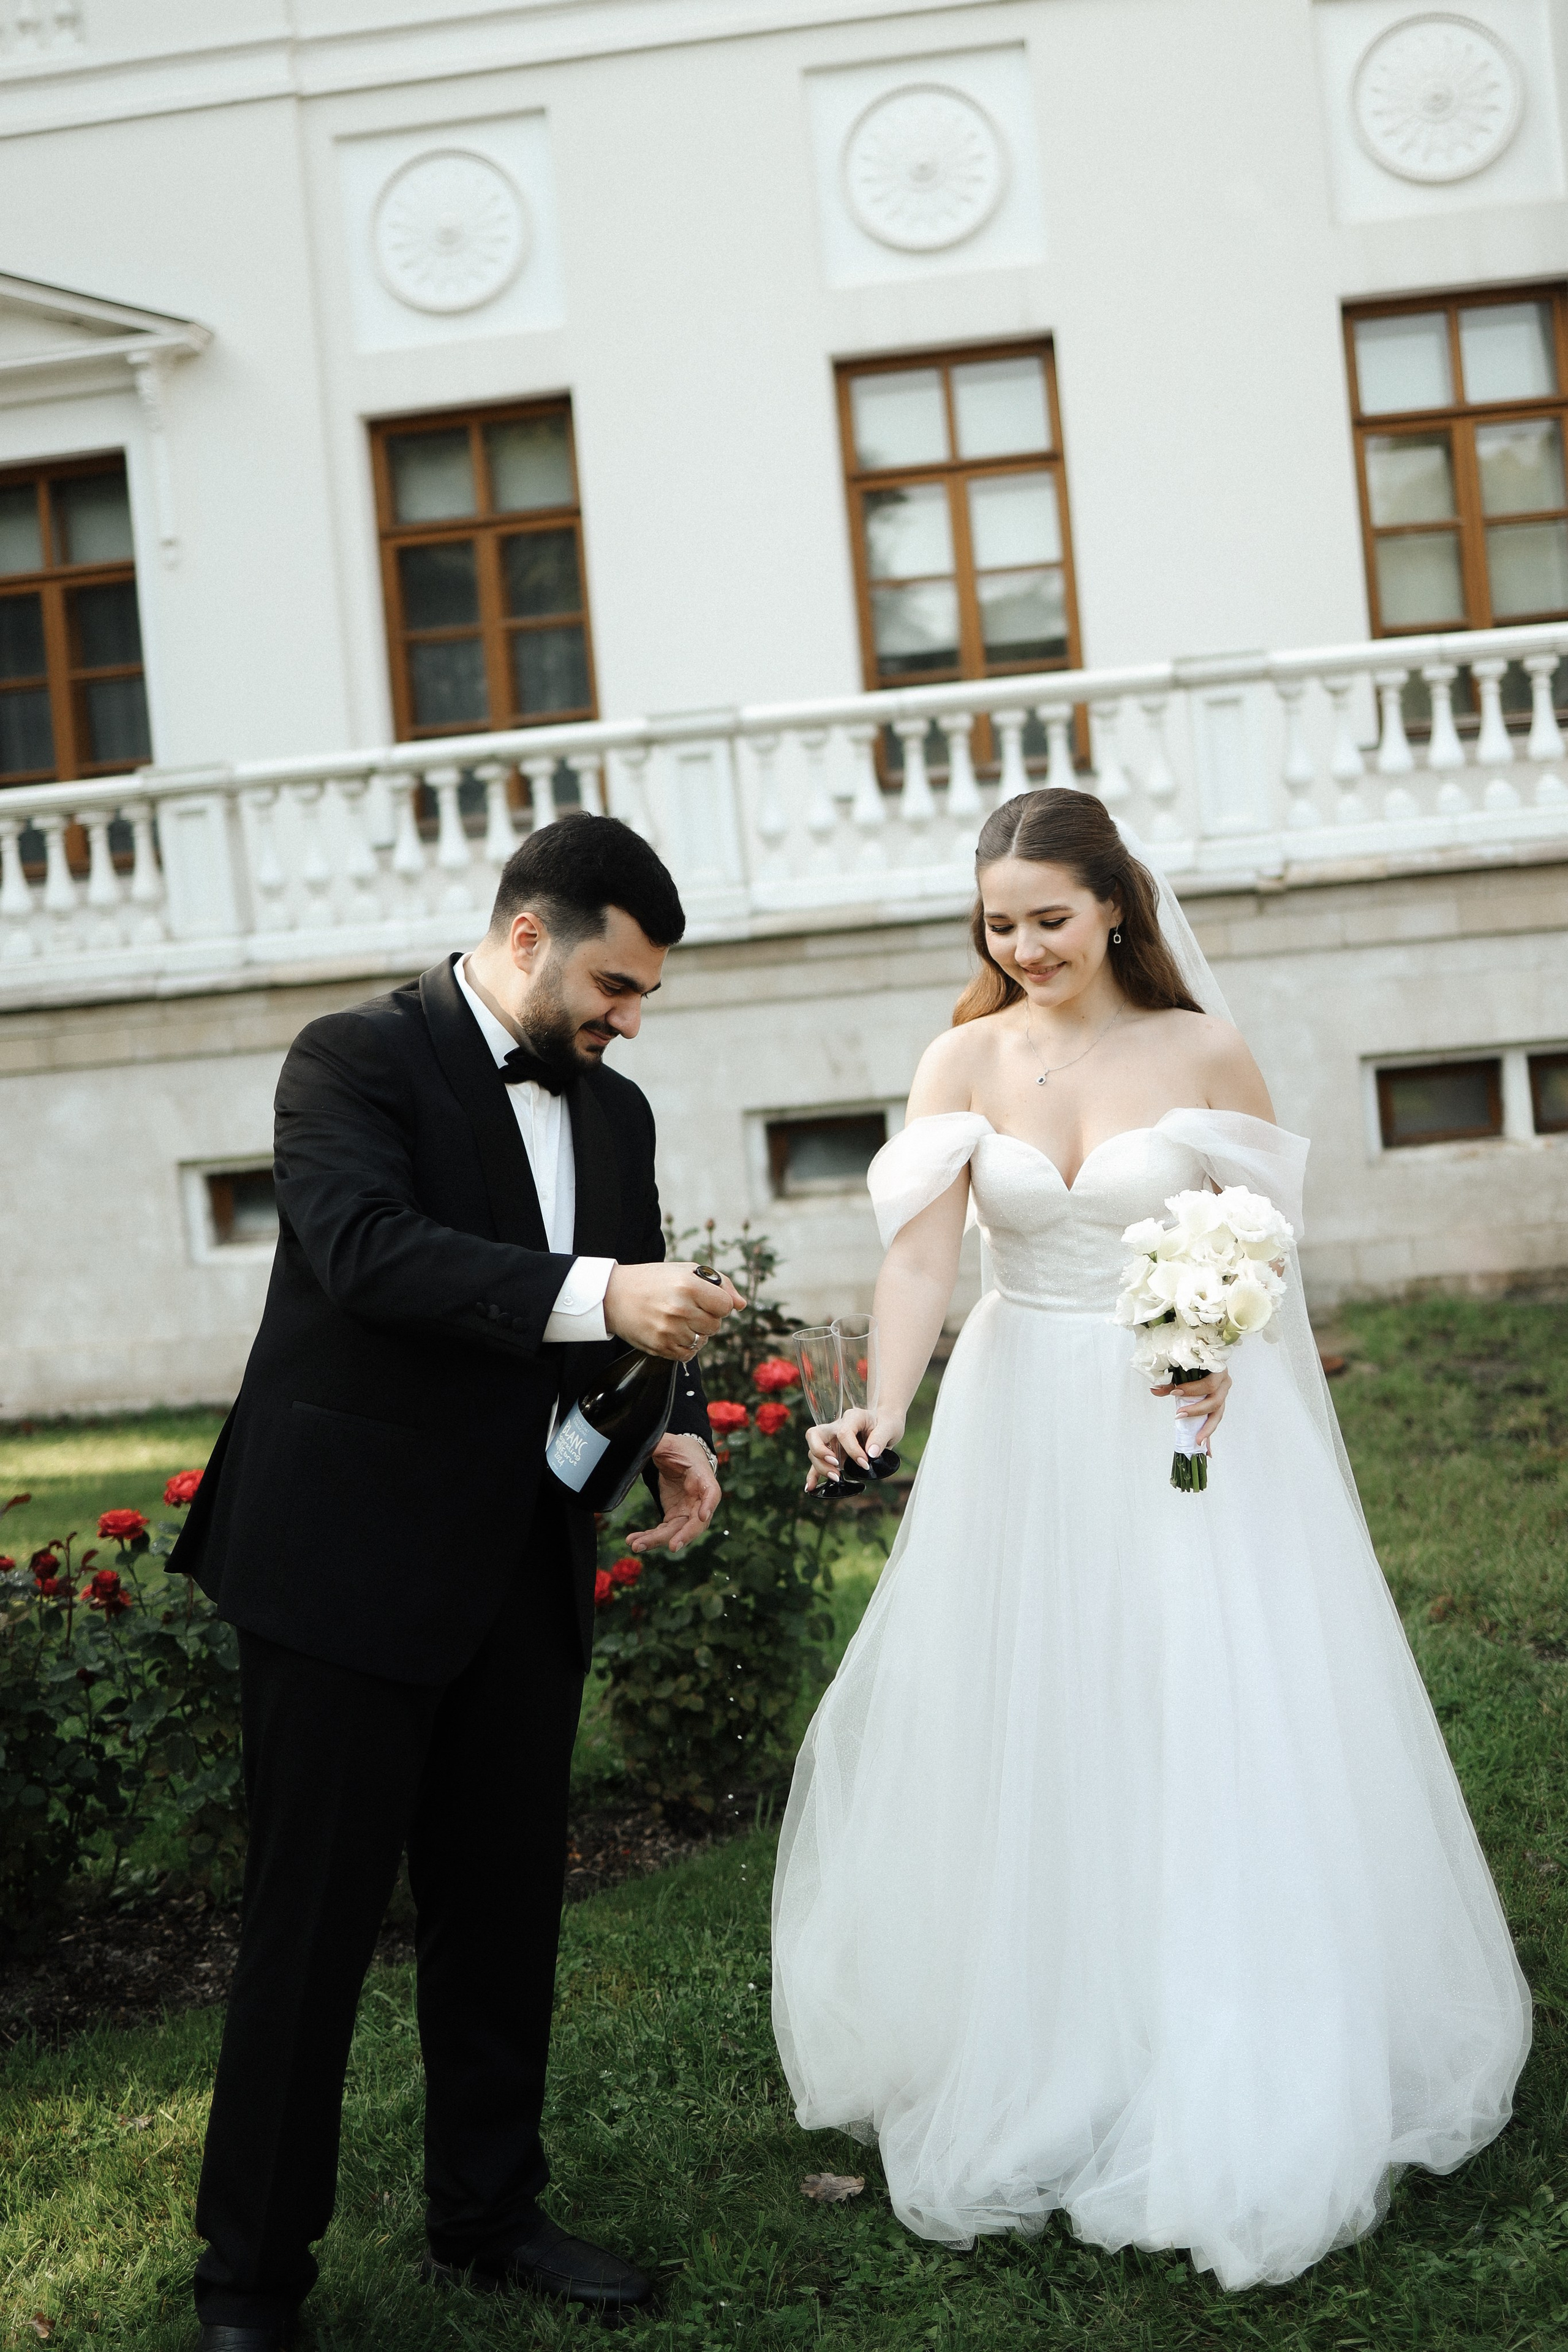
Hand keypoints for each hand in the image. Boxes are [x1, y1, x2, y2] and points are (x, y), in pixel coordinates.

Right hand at [603, 1262, 742, 1359]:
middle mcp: (680, 1308)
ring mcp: (669, 1330)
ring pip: (702, 1341)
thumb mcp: (686, 1271)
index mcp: (688, 1285)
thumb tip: (742, 1305)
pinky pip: (688, 1355)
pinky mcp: (660, 1346)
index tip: (705, 1299)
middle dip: (706, 1318)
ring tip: (676, 1319)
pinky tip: (672, 1333)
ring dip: (694, 1332)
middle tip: (687, 1309)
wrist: (613, 1295)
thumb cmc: (654, 1280)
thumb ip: (720, 1284)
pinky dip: (684, 1347)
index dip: (718, 1303)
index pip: (726, 1306)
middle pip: (716, 1325)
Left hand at [626, 1432, 720, 1553]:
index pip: (711, 1492)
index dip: (709, 1505)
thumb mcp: (668, 1443)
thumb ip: (658, 1444)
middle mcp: (699, 1499)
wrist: (680, 1457)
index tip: (702, 1516)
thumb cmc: (680, 1449)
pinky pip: (664, 1532)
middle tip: (672, 1547)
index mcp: (702, 1476)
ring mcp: (688, 1510)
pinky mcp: (675, 1516)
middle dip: (684, 1536)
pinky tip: (634, 1541)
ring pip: (677, 1532)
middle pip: (696, 1522)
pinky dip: (650, 1538)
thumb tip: (639, 1444)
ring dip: (657, 1540)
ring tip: (636, 1545)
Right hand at [804, 1406, 906, 1492]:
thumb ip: (880, 1438)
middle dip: (821, 1452)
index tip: (865, 1463)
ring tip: (836, 1478)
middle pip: (815, 1435)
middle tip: (837, 1465)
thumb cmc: (887, 1423)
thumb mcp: (890, 1427)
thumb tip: (871, 1454)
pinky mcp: (833, 1452)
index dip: (852, 1450)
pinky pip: (818, 1463)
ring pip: (814, 1451)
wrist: (886, 1424)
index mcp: (852, 1417)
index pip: (843, 1432)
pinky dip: (813, 1475)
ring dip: (821, 1466)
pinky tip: (810, 1487)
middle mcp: (837, 1426)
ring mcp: (832, 1440)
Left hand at [1150, 1366, 1231, 1447]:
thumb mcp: (1183, 1367)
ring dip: (1207, 1428)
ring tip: (1198, 1441)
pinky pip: (1215, 1418)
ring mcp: (1224, 1394)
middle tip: (1179, 1415)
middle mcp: (1224, 1383)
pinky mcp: (1220, 1403)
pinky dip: (1208, 1431)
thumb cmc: (1195, 1360)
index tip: (1175, 1392)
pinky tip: (1206, 1447)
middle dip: (1197, 1411)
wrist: (1206, 1356)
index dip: (1193, 1390)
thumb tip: (1154, 1389)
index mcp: (1218, 1370)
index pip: (1209, 1384)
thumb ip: (1170, 1380)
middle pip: (1215, 1402)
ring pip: (1218, 1414)